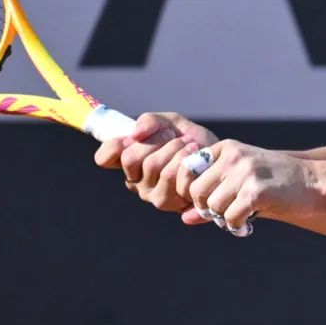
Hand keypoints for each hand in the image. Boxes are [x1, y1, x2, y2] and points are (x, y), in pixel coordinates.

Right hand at [94, 112, 218, 213]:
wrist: (220, 159)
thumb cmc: (191, 142)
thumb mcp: (171, 123)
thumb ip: (151, 121)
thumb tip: (136, 133)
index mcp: (130, 162)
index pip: (105, 157)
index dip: (116, 144)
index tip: (137, 135)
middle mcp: (136, 181)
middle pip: (131, 157)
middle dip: (157, 140)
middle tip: (174, 137)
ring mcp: (151, 194)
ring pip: (152, 166)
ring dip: (175, 148)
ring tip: (190, 145)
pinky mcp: (169, 203)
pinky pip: (171, 177)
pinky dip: (186, 160)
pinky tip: (196, 156)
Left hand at [178, 140, 318, 231]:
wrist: (313, 183)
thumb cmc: (275, 182)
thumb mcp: (240, 180)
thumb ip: (212, 195)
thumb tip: (184, 218)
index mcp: (227, 147)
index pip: (187, 170)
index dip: (192, 192)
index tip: (209, 201)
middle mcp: (234, 156)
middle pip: (196, 191)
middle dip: (207, 207)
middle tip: (225, 212)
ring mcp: (245, 172)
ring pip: (213, 206)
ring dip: (224, 218)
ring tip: (240, 216)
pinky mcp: (256, 192)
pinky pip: (230, 217)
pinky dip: (237, 225)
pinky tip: (249, 223)